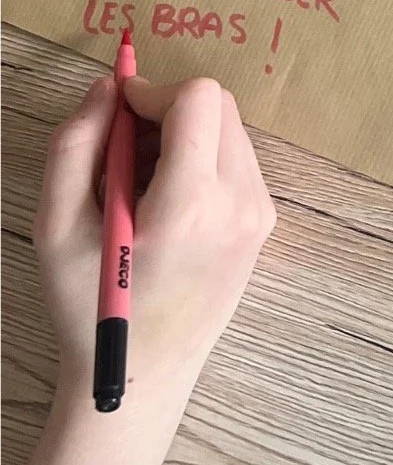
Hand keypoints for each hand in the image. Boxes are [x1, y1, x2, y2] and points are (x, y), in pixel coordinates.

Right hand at [9, 75, 273, 464]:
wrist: (142, 377)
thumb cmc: (90, 308)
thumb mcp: (56, 228)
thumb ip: (76, 147)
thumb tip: (109, 87)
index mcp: (191, 203)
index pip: (198, 99)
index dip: (152, 93)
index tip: (118, 114)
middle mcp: (240, 201)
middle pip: (218, 106)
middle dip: (167, 112)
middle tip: (122, 152)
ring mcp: (260, 212)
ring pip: (229, 130)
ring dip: (183, 136)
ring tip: (138, 186)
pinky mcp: (264, 222)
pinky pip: (236, 160)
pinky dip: (201, 160)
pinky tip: (164, 203)